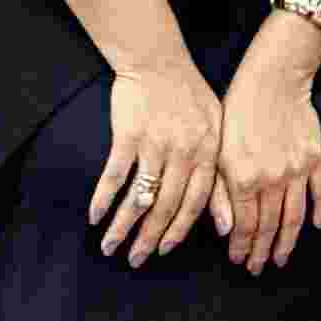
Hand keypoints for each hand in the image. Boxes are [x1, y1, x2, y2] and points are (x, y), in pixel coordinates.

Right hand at [93, 61, 226, 263]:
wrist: (158, 60)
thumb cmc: (188, 96)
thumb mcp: (216, 130)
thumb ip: (220, 174)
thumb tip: (225, 222)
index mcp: (208, 152)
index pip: (196, 202)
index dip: (179, 230)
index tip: (164, 251)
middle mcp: (185, 152)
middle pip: (167, 206)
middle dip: (149, 238)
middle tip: (134, 260)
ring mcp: (156, 143)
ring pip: (140, 196)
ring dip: (123, 226)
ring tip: (109, 246)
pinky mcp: (129, 134)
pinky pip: (115, 175)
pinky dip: (103, 198)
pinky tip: (94, 216)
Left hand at [215, 35, 320, 272]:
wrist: (273, 79)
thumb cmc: (237, 111)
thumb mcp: (218, 152)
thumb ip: (221, 193)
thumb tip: (227, 230)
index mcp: (244, 179)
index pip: (244, 226)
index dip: (242, 247)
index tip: (239, 261)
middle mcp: (273, 181)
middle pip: (269, 226)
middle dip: (262, 251)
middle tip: (259, 268)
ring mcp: (298, 171)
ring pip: (295, 216)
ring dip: (288, 241)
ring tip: (282, 257)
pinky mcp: (315, 158)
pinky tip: (317, 226)